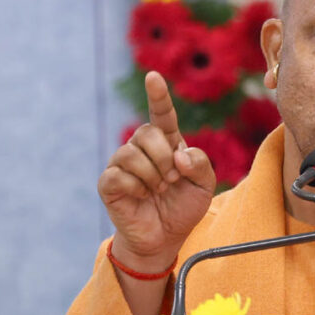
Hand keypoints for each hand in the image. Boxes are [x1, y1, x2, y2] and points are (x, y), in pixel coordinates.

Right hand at [98, 72, 215, 271]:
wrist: (167, 237)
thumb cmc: (184, 206)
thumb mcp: (205, 185)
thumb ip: (201, 164)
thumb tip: (179, 154)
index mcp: (167, 143)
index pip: (162, 114)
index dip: (158, 95)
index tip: (153, 76)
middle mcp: (142, 148)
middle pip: (147, 132)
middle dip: (165, 158)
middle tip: (172, 179)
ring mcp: (123, 164)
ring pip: (132, 153)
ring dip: (153, 176)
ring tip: (159, 190)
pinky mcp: (109, 182)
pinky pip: (120, 175)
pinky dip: (137, 187)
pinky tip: (141, 196)